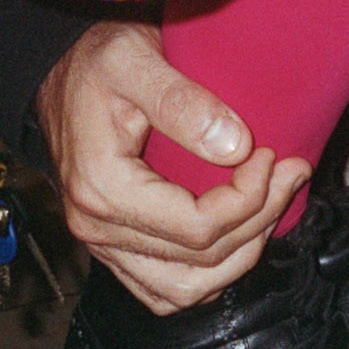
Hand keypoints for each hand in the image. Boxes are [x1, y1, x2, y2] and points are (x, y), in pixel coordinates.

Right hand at [35, 20, 309, 313]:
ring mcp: (104, 244)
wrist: (60, 69)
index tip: (271, 155)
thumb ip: (182, 102)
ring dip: (239, 255)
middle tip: (289, 173)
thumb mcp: (134, 59)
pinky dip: (208, 274)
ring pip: (186, 289)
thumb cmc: (95, 61)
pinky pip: (165, 289)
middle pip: (202, 260)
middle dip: (259, 219)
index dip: (250, 199)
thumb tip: (236, 147)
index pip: (199, 227)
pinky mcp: (114, 247)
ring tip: (269, 206)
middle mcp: (97, 228)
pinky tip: (237, 233)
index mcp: (103, 188)